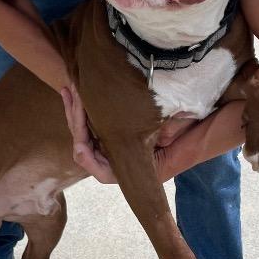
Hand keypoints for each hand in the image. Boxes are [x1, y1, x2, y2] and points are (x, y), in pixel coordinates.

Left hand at [61, 85, 205, 185]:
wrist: (190, 129)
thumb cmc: (182, 134)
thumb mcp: (173, 130)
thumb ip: (165, 129)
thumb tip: (155, 119)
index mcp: (127, 166)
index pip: (97, 169)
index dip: (87, 155)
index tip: (80, 141)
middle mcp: (114, 159)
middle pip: (82, 147)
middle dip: (75, 120)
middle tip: (71, 95)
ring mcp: (109, 145)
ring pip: (81, 134)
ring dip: (74, 112)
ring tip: (68, 89)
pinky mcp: (107, 132)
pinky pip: (87, 124)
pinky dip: (81, 111)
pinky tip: (74, 93)